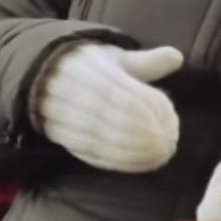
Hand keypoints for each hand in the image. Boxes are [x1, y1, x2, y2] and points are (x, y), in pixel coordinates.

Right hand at [32, 43, 181, 173]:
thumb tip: (176, 57)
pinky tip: (140, 163)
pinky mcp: (60, 137)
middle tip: (170, 143)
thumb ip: (146, 61)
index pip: (124, 94)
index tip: (171, 122)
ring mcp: (62, 116)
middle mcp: (71, 92)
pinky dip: (117, 161)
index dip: (150, 111)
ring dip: (134, 151)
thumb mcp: (116, 59)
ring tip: (161, 154)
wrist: (44, 80)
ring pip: (100, 139)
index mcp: (88, 68)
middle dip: (145, 134)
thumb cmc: (92, 69)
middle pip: (112, 119)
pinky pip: (89, 154)